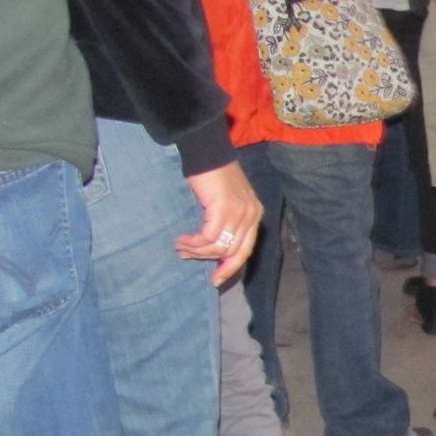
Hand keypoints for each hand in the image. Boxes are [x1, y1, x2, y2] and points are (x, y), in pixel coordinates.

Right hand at [177, 161, 261, 285]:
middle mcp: (252, 215)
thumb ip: (227, 224)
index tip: (216, 280)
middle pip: (232, 252)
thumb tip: (214, 249)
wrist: (207, 155)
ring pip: (219, 246)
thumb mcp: (226, 203)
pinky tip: (182, 239)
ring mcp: (240, 212)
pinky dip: (194, 242)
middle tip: (185, 256)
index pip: (245, 250)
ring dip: (196, 250)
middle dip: (207, 259)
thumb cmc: (213, 178)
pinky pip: (209, 237)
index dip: (231, 267)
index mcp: (255, 215)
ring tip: (180, 246)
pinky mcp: (225, 209)